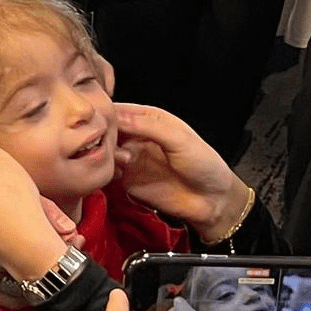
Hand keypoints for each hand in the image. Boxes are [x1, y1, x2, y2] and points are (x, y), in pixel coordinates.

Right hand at [113, 104, 249, 240]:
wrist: (212, 200)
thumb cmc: (203, 164)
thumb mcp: (179, 139)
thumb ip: (148, 126)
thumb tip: (119, 118)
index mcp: (149, 119)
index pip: (118, 109)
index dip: (105, 112)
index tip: (98, 119)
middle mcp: (136, 137)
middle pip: (106, 131)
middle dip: (102, 134)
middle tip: (108, 141)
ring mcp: (130, 159)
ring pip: (104, 152)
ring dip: (105, 154)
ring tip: (123, 159)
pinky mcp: (127, 181)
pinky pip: (108, 173)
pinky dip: (107, 171)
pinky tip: (120, 171)